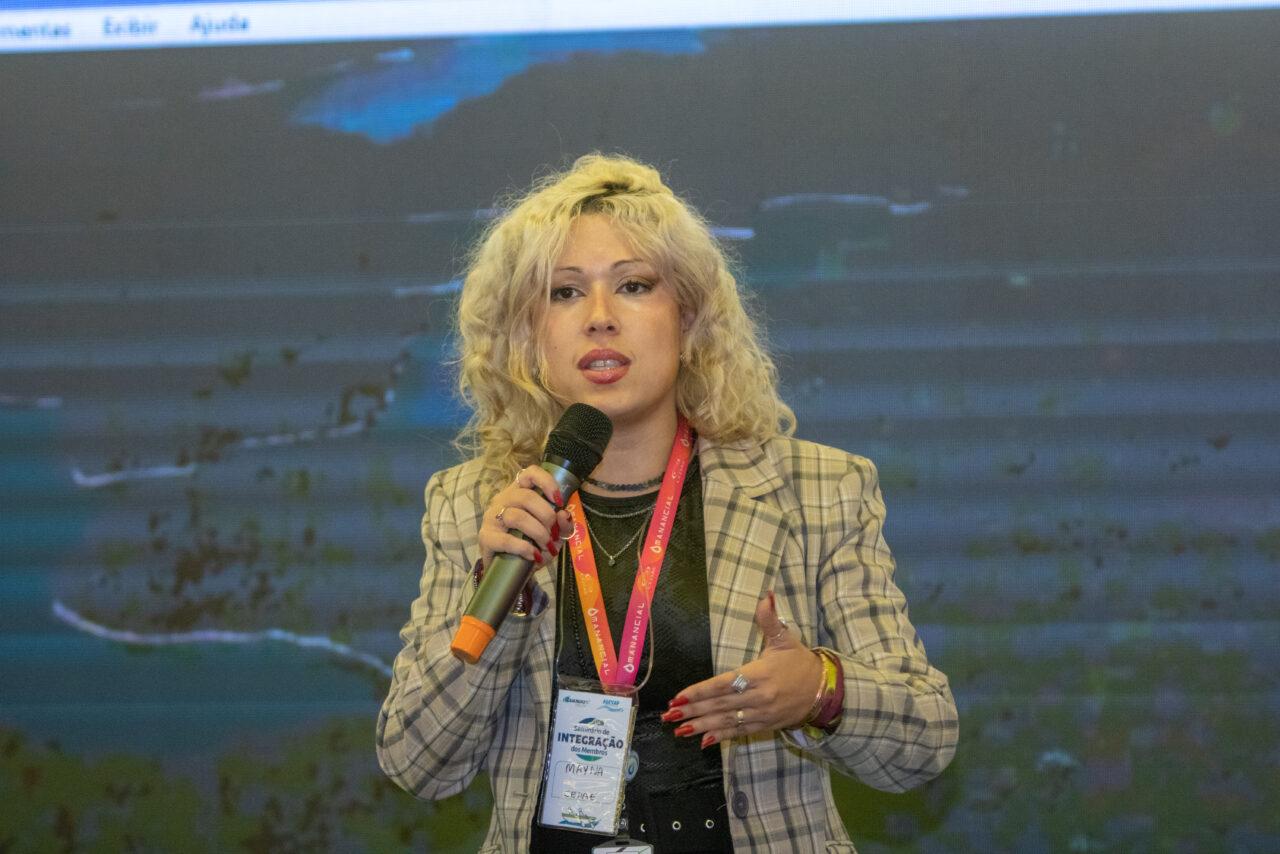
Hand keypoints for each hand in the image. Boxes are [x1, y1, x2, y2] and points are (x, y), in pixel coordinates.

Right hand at [478, 465, 575, 570]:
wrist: (510, 571)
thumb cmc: (532, 545)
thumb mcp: (553, 536)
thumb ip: (562, 525)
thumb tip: (564, 515)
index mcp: (519, 492)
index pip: (529, 473)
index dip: (546, 482)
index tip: (559, 501)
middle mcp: (503, 500)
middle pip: (526, 497)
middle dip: (546, 516)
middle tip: (554, 533)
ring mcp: (492, 518)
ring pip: (517, 517)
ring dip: (538, 533)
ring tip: (546, 546)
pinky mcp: (486, 537)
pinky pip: (506, 540)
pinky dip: (524, 548)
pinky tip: (534, 556)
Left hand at [663, 591, 823, 747]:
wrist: (824, 690)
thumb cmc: (799, 663)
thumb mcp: (785, 639)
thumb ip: (770, 619)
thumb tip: (766, 596)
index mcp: (759, 674)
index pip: (723, 683)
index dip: (700, 691)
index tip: (678, 696)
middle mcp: (758, 696)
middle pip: (720, 705)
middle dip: (693, 710)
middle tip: (669, 715)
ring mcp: (761, 713)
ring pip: (726, 720)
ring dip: (701, 725)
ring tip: (679, 730)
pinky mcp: (765, 725)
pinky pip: (739, 731)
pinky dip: (721, 736)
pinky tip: (703, 740)